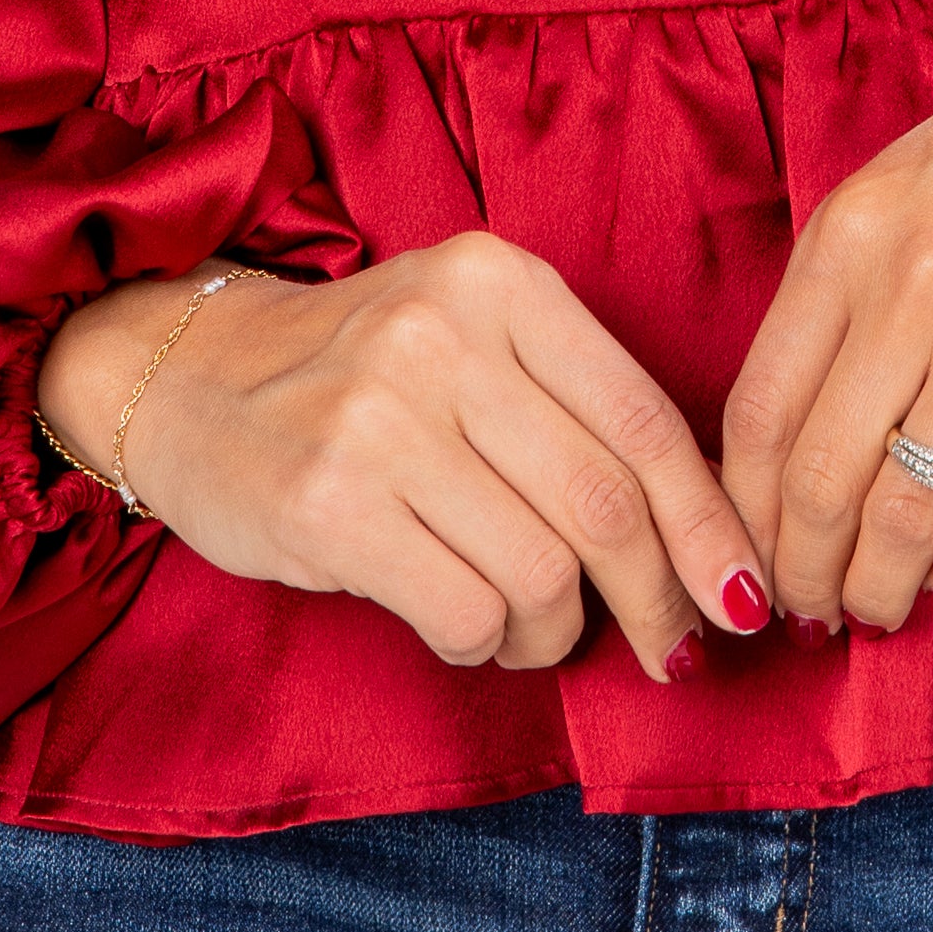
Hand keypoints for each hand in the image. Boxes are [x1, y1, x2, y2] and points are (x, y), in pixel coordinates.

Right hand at [38, 232, 769, 684]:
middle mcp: (444, 334)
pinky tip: (468, 630)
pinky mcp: (325, 503)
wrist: (186, 375)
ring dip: (555, 630)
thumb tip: (710, 542)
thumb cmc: (361, 374)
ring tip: (529, 627)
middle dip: (658, 599)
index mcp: (502, 283)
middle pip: (606, 505)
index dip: (711, 526)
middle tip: (672, 648)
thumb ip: (578, 412)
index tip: (746, 598)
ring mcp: (378, 416)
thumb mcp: (476, 342)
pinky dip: (486, 643)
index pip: (646, 422)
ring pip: (542, 572)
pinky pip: (465, 612)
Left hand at [719, 17, 932, 634]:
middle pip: (816, 480)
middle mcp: (909, 288)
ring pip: (902, 513)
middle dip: (802, 570)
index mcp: (850, 235)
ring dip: (881, 587)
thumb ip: (849, 287)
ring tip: (882, 608)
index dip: (743, 509)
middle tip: (810, 609)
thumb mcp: (907, 184)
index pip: (758, 411)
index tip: (752, 549)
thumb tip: (804, 423)